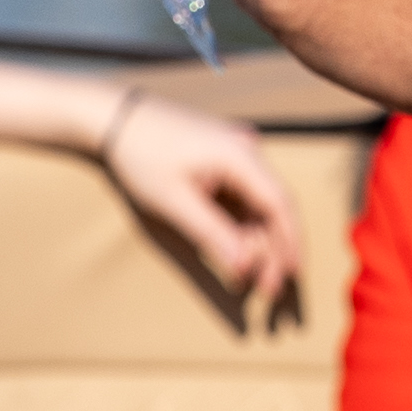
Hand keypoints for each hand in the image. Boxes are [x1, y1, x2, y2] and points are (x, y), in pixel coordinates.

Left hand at [99, 90, 303, 316]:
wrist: (118, 120)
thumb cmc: (143, 155)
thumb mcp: (175, 201)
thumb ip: (213, 234)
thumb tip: (245, 267)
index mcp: (240, 156)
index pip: (279, 203)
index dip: (291, 242)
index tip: (293, 275)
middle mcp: (246, 151)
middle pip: (273, 206)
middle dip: (275, 249)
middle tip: (270, 289)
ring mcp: (236, 155)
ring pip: (259, 205)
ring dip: (259, 240)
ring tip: (253, 278)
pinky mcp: (223, 162)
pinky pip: (243, 198)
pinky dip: (243, 226)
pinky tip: (238, 251)